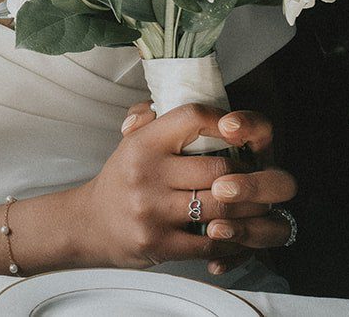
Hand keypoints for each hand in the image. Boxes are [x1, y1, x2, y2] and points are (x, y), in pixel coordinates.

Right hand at [36, 103, 252, 272]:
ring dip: (249, 209)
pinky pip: (212, 243)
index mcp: (143, 142)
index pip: (192, 116)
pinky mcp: (160, 244)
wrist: (89, 224)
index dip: (223, 120)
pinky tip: (239, 235)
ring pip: (223, 207)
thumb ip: (152, 115)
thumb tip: (178, 103)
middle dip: (247, 175)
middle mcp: (146, 173)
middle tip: (259, 178)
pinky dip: (233, 241)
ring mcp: (152, 211)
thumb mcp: (130, 141)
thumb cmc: (122, 179)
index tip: (238, 132)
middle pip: (220, 167)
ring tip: (259, 206)